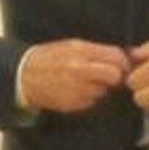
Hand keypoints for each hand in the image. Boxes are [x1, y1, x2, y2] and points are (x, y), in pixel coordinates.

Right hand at [17, 40, 132, 113]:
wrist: (24, 75)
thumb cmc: (50, 57)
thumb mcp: (72, 46)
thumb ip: (96, 51)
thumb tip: (123, 56)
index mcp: (81, 51)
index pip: (116, 57)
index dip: (124, 62)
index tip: (123, 65)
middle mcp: (80, 69)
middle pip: (115, 75)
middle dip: (116, 77)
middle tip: (111, 77)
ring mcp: (77, 88)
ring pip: (103, 91)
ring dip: (100, 88)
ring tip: (86, 82)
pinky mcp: (72, 103)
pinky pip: (91, 101)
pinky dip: (88, 97)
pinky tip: (76, 91)